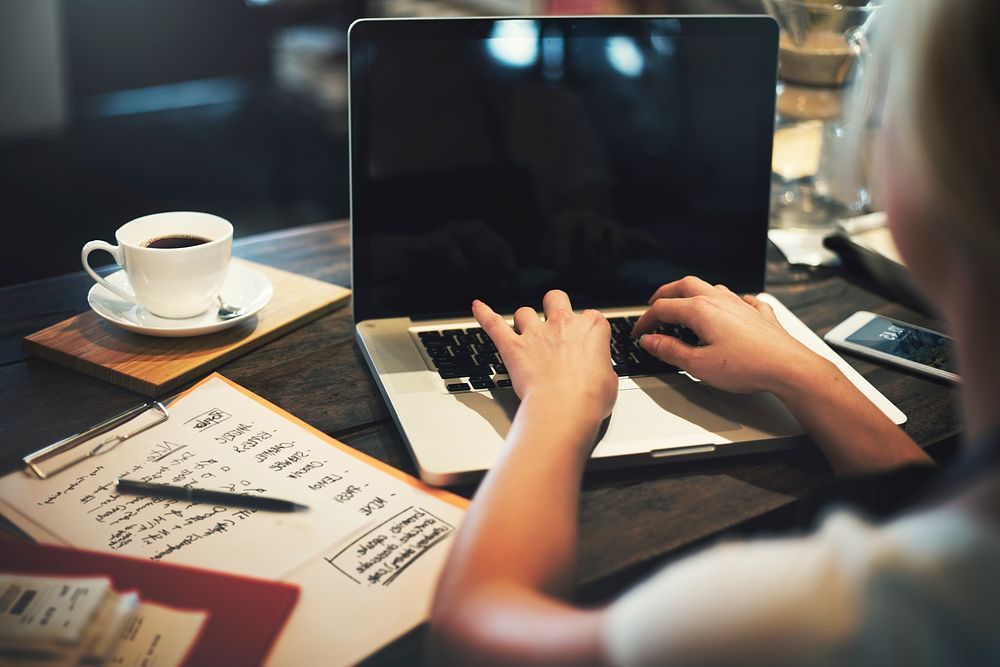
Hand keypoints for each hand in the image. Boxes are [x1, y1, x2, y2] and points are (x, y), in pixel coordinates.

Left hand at [472, 290, 617, 419]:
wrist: (565, 409)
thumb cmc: (589, 398)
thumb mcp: (610, 379)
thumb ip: (600, 366)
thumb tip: (596, 370)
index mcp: (591, 327)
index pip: (589, 317)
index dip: (585, 330)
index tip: (584, 344)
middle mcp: (563, 324)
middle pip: (556, 298)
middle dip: (553, 306)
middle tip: (553, 321)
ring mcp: (536, 334)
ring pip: (524, 312)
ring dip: (524, 320)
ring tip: (524, 332)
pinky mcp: (513, 347)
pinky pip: (493, 323)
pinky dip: (484, 314)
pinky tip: (478, 307)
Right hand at [631, 276, 824, 394]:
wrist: (789, 368)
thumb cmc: (748, 367)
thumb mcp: (699, 364)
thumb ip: (670, 351)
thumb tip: (650, 341)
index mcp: (700, 310)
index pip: (662, 309)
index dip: (645, 321)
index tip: (638, 333)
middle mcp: (720, 300)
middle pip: (684, 285)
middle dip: (665, 293)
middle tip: (654, 304)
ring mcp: (741, 304)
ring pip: (712, 287)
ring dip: (694, 293)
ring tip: (686, 304)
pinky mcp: (760, 314)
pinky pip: (742, 299)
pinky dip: (730, 301)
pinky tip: (732, 307)